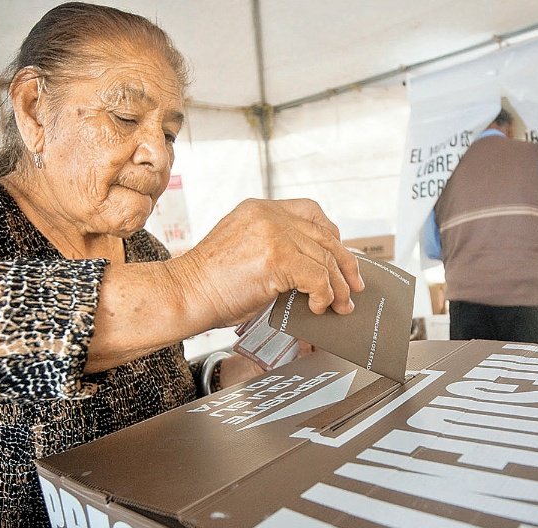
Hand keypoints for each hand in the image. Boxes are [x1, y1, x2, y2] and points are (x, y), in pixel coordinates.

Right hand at [170, 199, 364, 329]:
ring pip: (325, 258)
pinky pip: (317, 277)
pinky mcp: (277, 258)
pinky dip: (324, 295)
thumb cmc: (208, 284)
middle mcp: (268, 215)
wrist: (184, 294)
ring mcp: (273, 234)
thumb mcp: (243, 252)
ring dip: (338, 287)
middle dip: (345, 264)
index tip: (341, 257)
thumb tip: (309, 271)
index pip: (311, 211)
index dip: (332, 235)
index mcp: (259, 209)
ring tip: (340, 306)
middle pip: (325, 235)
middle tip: (353, 287)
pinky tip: (318, 307)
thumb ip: (274, 249)